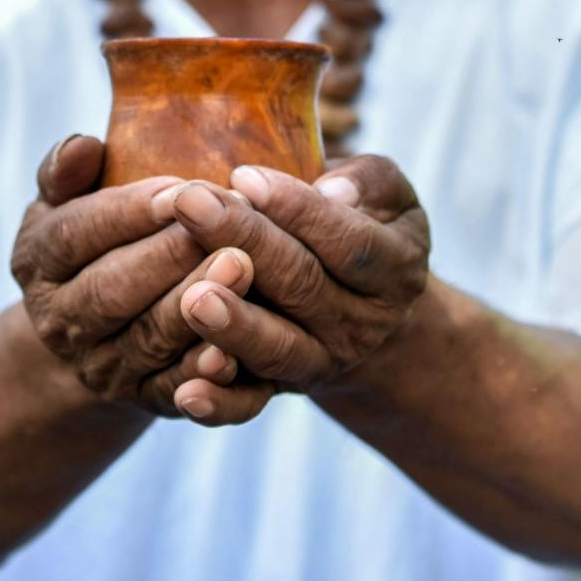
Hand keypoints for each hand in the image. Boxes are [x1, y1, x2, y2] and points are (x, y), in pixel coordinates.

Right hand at [10, 134, 275, 423]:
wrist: (92, 335)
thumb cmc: (93, 242)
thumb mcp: (64, 203)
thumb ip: (66, 172)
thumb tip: (83, 145)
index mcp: (38, 263)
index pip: (77, 234)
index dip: (127, 212)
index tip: (179, 189)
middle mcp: (62, 321)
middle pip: (112, 290)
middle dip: (168, 257)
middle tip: (224, 226)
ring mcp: (102, 366)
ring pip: (149, 339)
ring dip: (196, 304)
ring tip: (243, 267)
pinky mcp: (144, 400)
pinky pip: (175, 391)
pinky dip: (204, 374)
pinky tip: (236, 349)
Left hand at [161, 154, 431, 397]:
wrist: (361, 306)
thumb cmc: (361, 223)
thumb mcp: (385, 194)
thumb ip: (369, 183)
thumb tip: (334, 191)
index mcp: (394, 271)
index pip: (347, 241)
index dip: (297, 209)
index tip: (244, 176)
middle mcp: (363, 325)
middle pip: (302, 285)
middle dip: (242, 240)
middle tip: (189, 202)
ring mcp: (320, 363)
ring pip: (276, 348)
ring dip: (233, 325)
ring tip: (192, 297)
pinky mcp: (279, 390)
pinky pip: (248, 404)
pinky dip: (219, 403)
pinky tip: (186, 392)